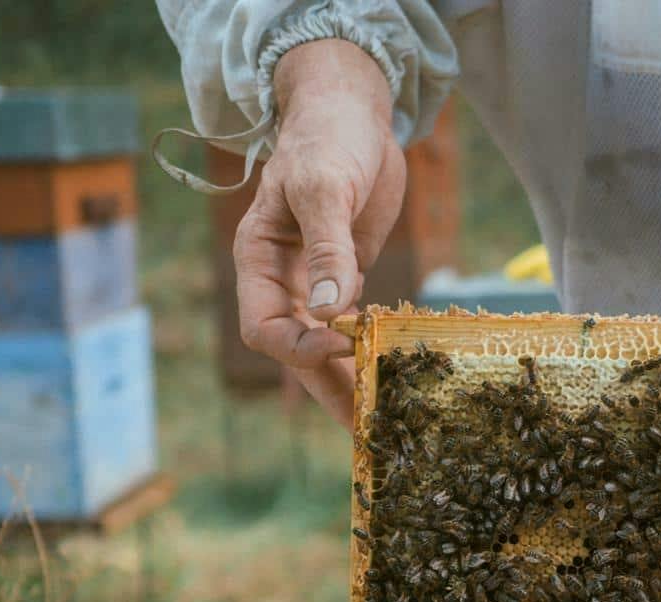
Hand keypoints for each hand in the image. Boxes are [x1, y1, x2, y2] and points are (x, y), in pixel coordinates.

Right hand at [234, 39, 405, 426]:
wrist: (351, 115)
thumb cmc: (328, 139)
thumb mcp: (325, 186)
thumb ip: (329, 247)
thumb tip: (331, 310)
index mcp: (260, 261)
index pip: (265, 327)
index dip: (299, 346)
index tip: (344, 343)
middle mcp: (284, 282)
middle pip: (298, 352)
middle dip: (330, 389)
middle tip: (369, 427)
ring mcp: (316, 286)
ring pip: (327, 349)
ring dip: (354, 383)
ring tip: (387, 422)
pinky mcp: (350, 282)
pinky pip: (355, 329)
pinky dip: (373, 353)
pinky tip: (400, 378)